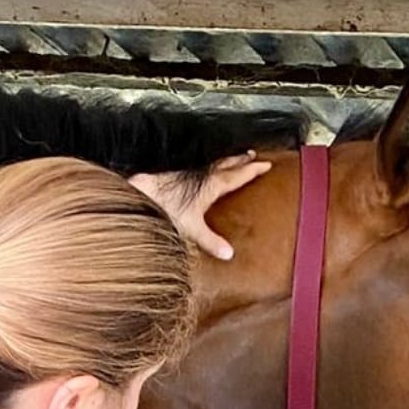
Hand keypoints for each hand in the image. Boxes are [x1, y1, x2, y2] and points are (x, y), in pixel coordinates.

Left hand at [128, 151, 271, 259]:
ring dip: (225, 162)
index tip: (266, 164)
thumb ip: (210, 241)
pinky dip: (210, 169)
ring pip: (214, 165)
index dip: (252, 170)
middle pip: (226, 164)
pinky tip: (204, 175)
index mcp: (211, 185)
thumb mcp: (192, 228)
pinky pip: (201, 170)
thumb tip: (228, 254)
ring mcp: (190, 174)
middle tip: (252, 154)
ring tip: (232, 160)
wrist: (143, 195)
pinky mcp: (178, 177)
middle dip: (240, 160)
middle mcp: (202, 176)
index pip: (237, 175)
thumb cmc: (166, 208)